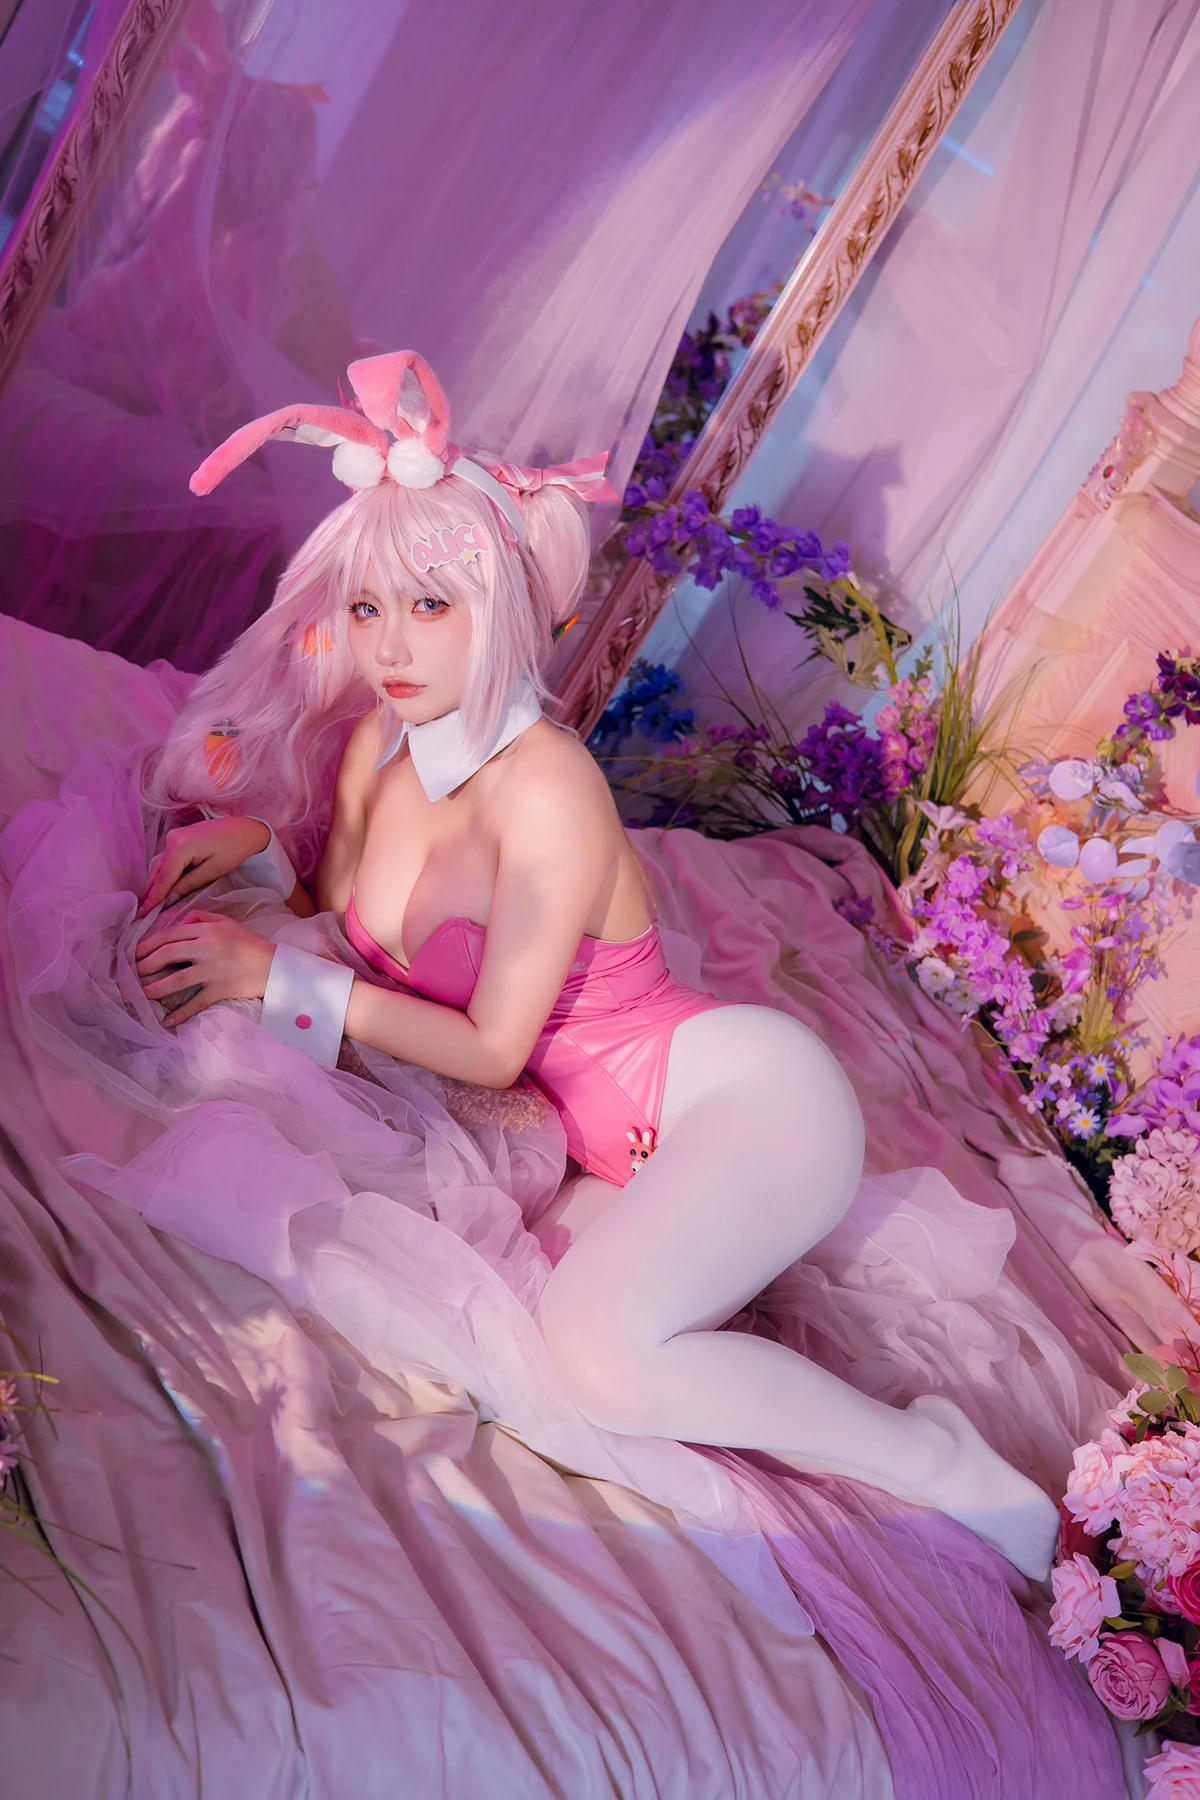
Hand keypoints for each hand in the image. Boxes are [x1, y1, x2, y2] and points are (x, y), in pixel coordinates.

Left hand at [135, 910, 275, 1027]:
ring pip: (177, 979)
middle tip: (133, 972)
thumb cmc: (250, 943)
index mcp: (208, 931)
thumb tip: (178, 923)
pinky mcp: (219, 990)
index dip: (149, 944)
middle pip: (168, 954)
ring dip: (156, 988)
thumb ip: (201, 918)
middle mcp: (208, 949)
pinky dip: (180, 1014)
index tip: (135, 953)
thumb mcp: (227, 922)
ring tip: (141, 993)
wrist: (273, 966)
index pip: (171, 934)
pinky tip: (166, 1022)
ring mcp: (213, 971)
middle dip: (146, 964)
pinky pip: (196, 1003)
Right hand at [138, 817, 269, 915]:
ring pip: (161, 865)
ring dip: (155, 883)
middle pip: (158, 871)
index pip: (164, 878)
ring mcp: (174, 836)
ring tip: (146, 902)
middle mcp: (172, 839)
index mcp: (181, 847)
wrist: (245, 829)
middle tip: (141, 911)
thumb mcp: (212, 871)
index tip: (144, 913)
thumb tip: (169, 898)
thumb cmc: (234, 850)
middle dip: (150, 892)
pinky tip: (160, 886)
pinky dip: (164, 873)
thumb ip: (188, 884)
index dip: (154, 898)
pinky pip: (168, 859)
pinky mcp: (178, 837)